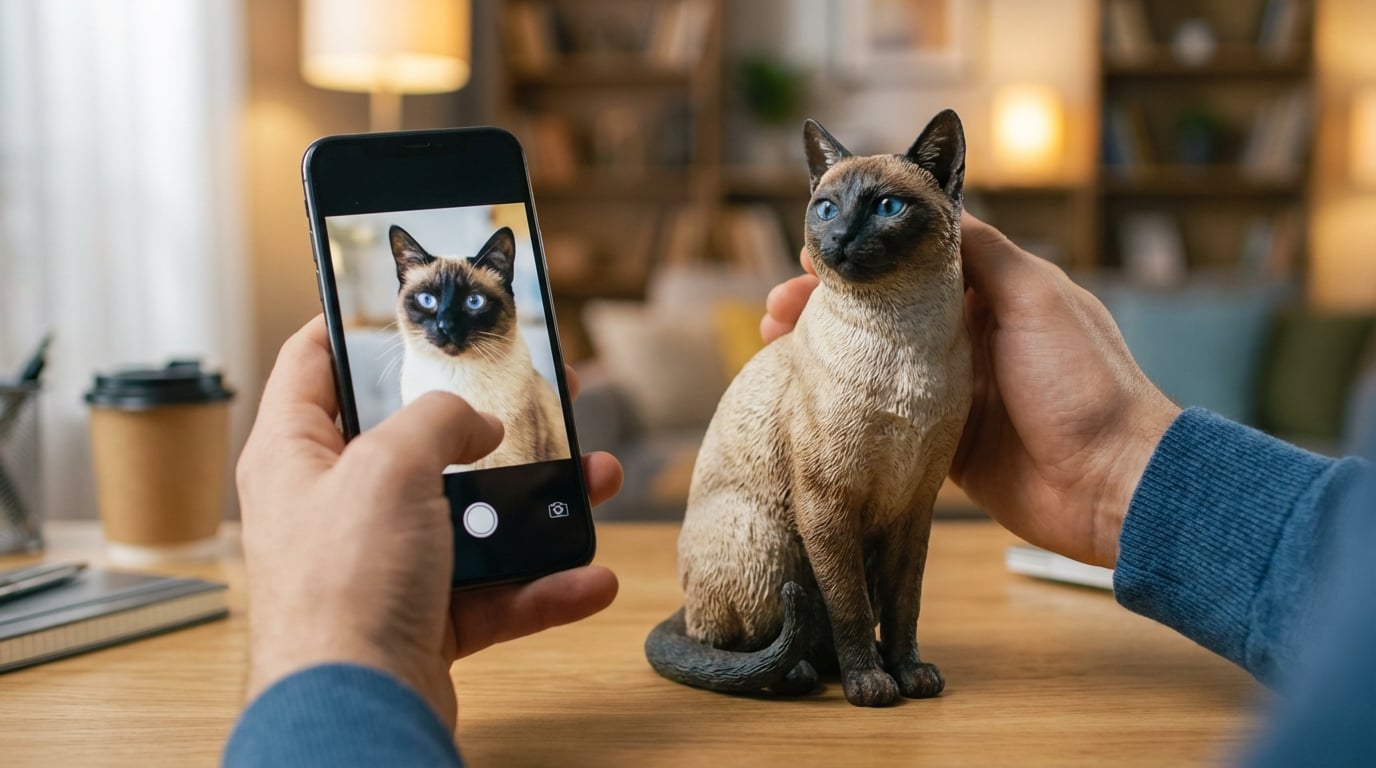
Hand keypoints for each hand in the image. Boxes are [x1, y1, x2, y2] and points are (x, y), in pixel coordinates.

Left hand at [236, 316, 622, 726]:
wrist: (357, 708)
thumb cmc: (342, 586)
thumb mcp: (390, 465)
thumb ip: (439, 421)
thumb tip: (476, 424)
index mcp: (296, 454)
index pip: (313, 365)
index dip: (351, 325)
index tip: (398, 305)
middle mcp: (334, 506)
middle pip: (415, 443)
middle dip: (486, 423)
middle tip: (536, 394)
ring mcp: (380, 565)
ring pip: (468, 518)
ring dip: (534, 505)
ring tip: (593, 480)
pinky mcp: (421, 619)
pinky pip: (493, 591)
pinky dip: (542, 585)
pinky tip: (588, 575)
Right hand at [761, 214, 1179, 566]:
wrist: (1114, 485)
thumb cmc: (1086, 384)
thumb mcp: (1039, 297)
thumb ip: (985, 252)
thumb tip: (935, 207)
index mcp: (996, 296)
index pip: (915, 263)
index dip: (865, 256)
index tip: (816, 249)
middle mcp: (970, 339)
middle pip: (883, 313)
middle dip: (829, 307)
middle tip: (778, 306)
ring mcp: (953, 393)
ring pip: (875, 365)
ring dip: (827, 355)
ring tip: (774, 345)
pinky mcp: (942, 445)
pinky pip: (882, 420)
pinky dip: (844, 408)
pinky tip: (806, 399)